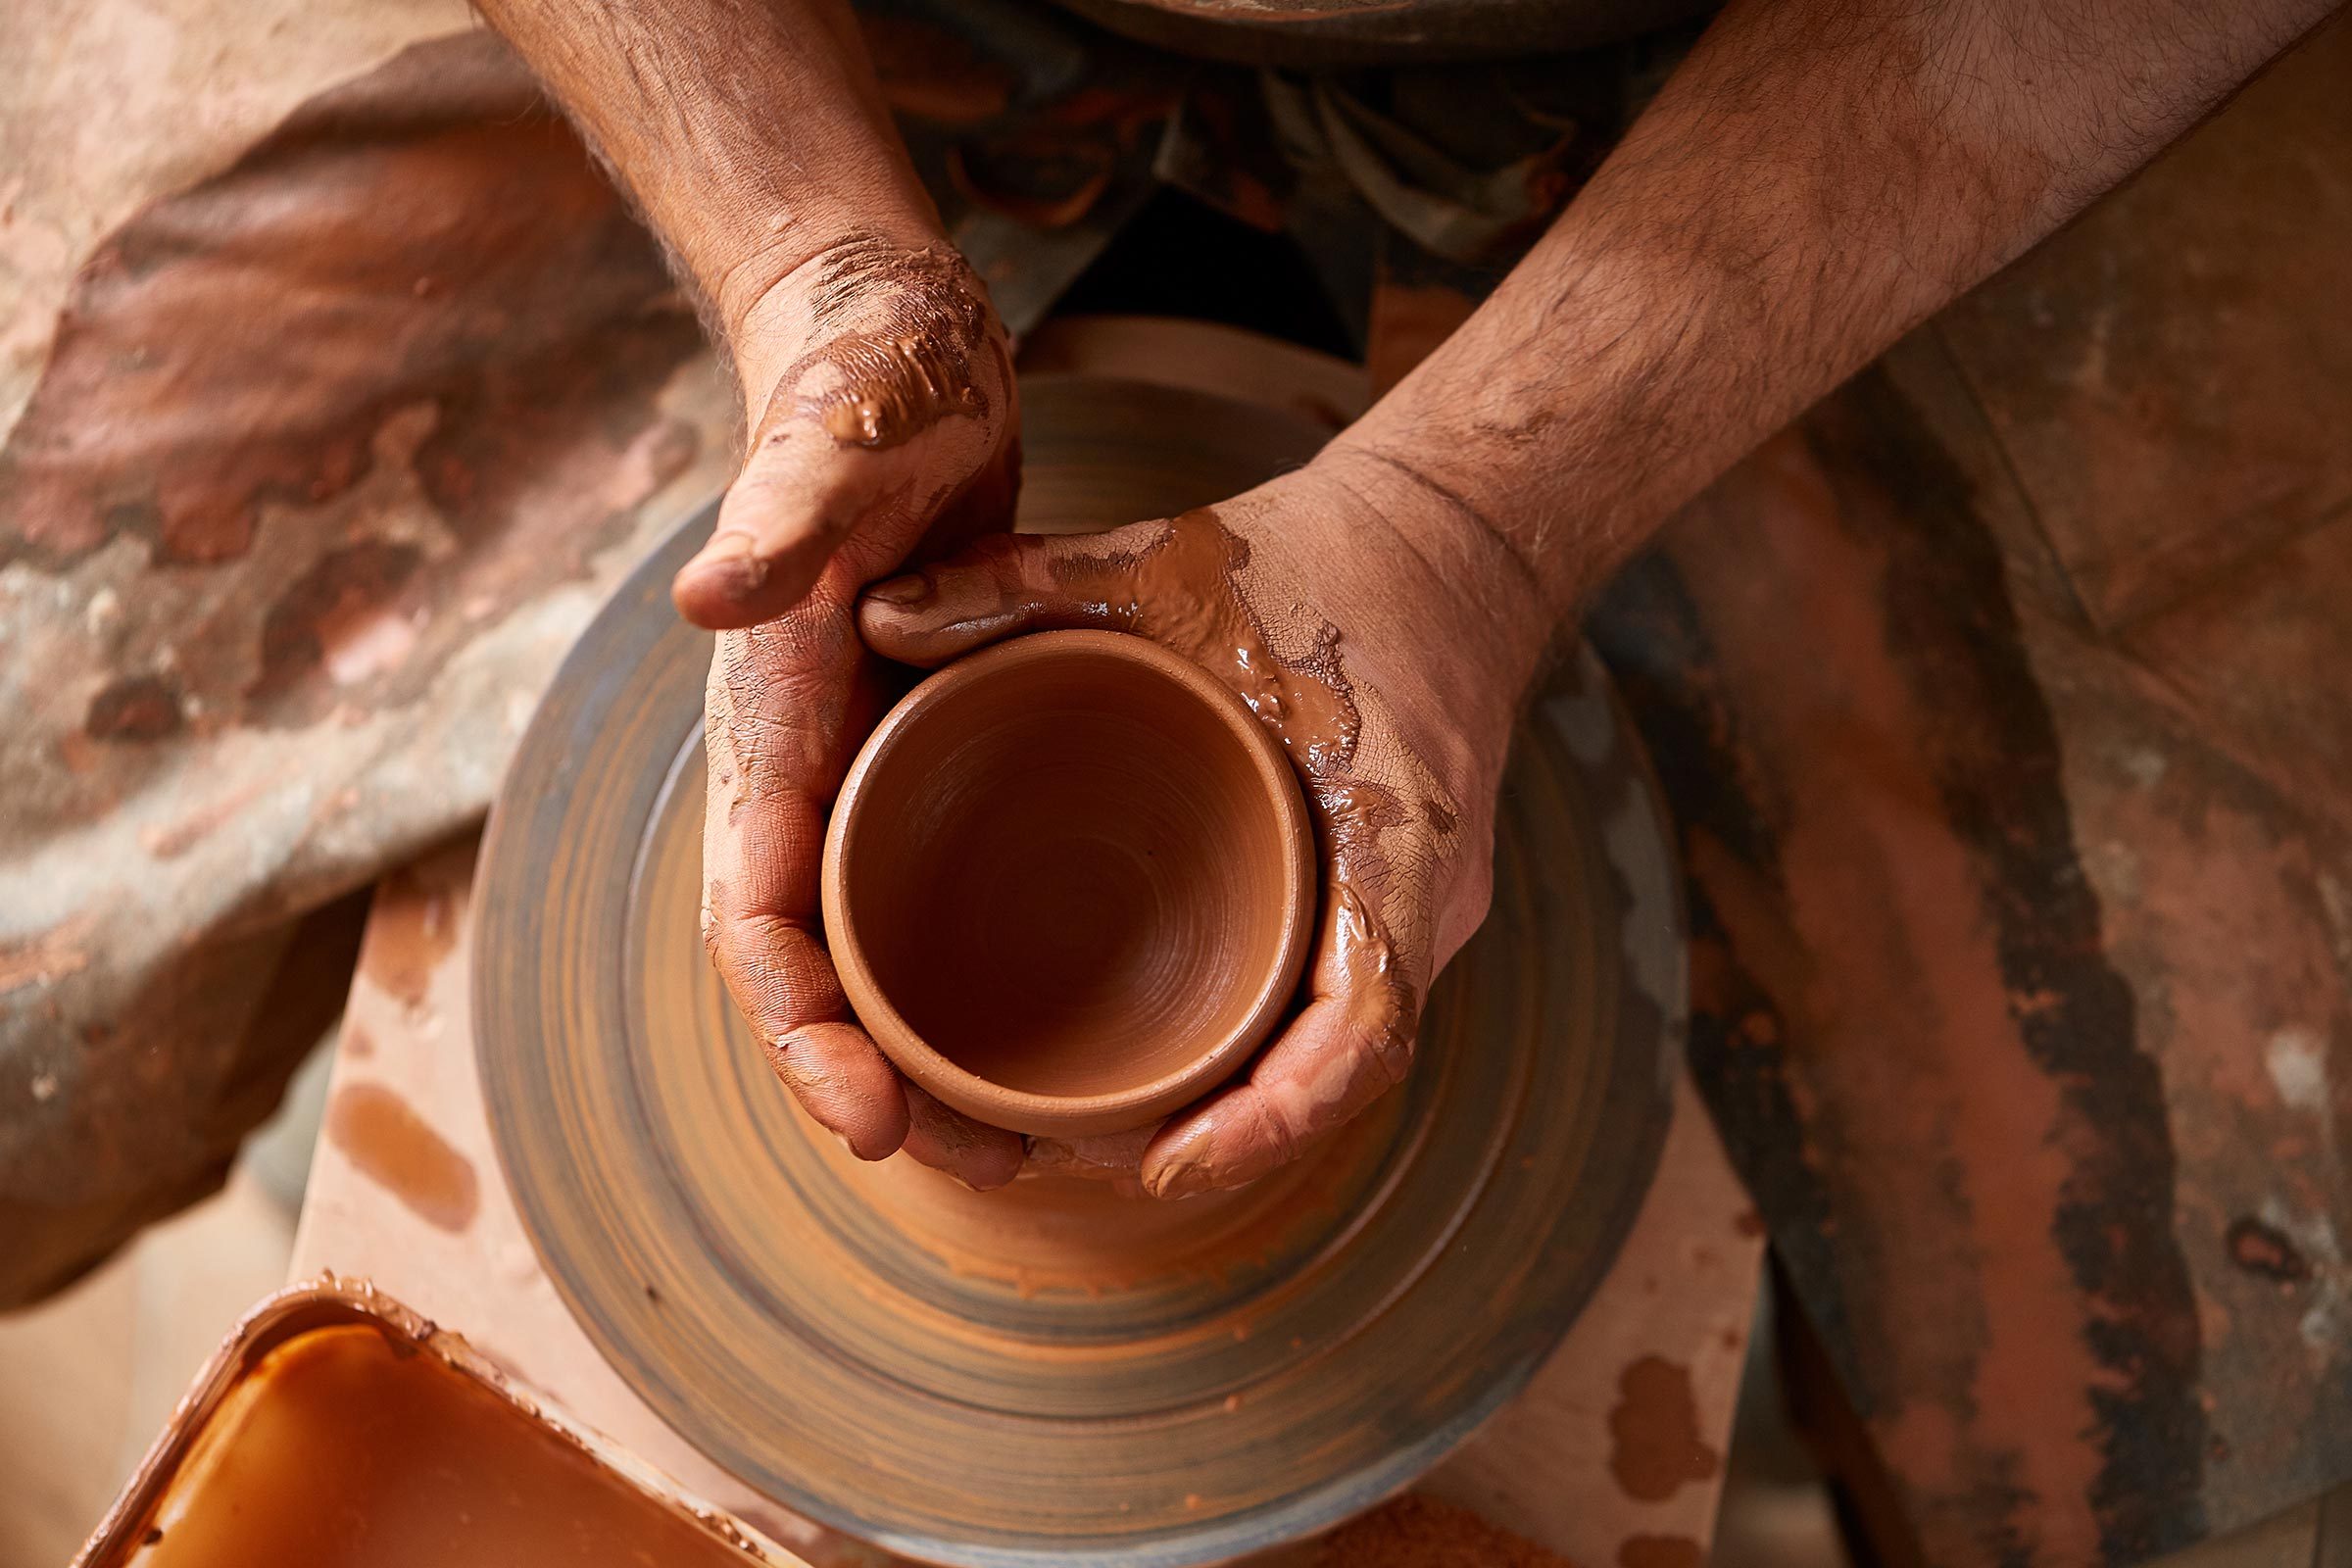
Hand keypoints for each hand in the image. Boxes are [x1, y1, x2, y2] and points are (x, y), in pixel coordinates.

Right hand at [689, 231, 1032, 1189]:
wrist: (891, 346)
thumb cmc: (864, 388)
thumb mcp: (835, 444)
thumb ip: (780, 515)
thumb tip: (705, 595)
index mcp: (769, 722)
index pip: (757, 916)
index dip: (803, 1030)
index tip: (872, 1118)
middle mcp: (800, 767)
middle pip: (810, 969)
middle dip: (866, 1084)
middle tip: (972, 1168)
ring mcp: (857, 766)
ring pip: (867, 950)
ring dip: (921, 1054)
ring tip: (1014, 1143)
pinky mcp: (915, 747)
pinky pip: (924, 891)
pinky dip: (963, 972)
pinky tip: (1038, 1015)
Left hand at [855, 457, 1547, 1195]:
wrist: (1454, 548)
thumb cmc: (1322, 559)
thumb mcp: (1171, 562)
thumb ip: (1024, 584)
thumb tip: (874, 617)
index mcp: (1392, 826)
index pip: (1365, 1030)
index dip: (1271, 1119)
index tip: (1166, 1168)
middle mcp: (1425, 894)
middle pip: (1341, 1071)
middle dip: (1228, 1138)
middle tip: (1084, 1162)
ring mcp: (1423, 907)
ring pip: (1338, 1052)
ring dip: (1241, 1106)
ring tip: (1106, 1138)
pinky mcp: (1397, 900)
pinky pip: (1333, 1005)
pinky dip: (1259, 1053)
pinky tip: (1164, 1064)